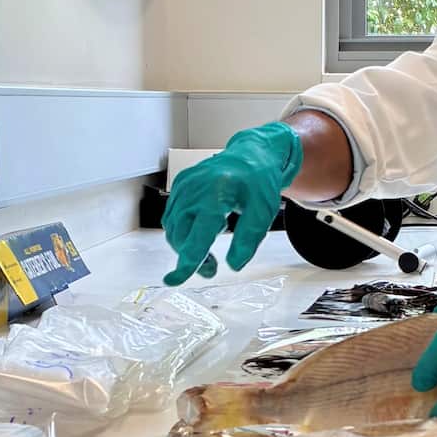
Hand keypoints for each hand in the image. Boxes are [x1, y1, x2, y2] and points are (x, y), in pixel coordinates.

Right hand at [163, 123, 303, 285]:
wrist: (251, 155)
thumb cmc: (258, 184)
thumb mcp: (263, 213)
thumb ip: (248, 241)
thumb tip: (233, 265)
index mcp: (216, 195)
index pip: (196, 237)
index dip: (186, 262)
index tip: (174, 280)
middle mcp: (194, 189)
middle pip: (181, 236)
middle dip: (191, 258)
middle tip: (212, 269)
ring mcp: (183, 185)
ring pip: (174, 229)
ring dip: (186, 246)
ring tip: (210, 249)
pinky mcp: (179, 185)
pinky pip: (173, 216)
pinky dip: (184, 230)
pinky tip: (203, 227)